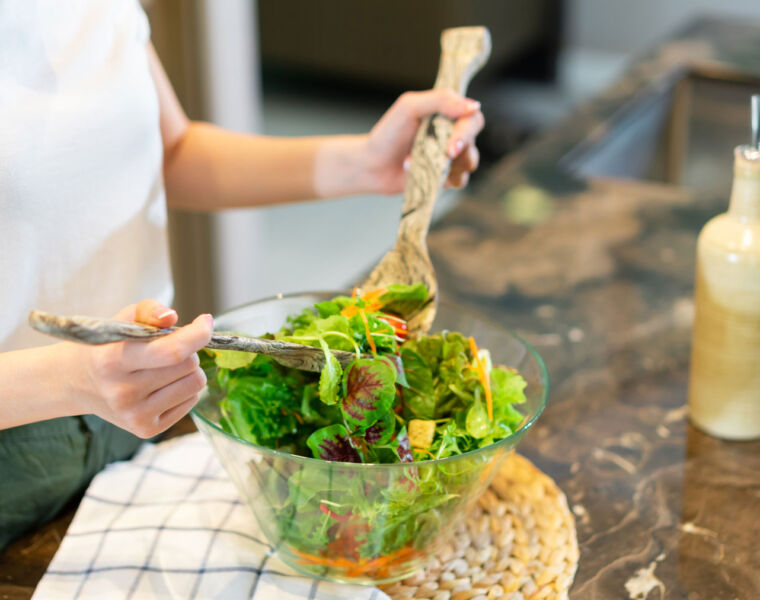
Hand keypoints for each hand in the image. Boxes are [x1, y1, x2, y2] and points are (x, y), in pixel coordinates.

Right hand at [66, 299, 212, 437]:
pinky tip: (162, 385)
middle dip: (188, 350)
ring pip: (195, 385)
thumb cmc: (107, 345)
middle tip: (170, 348)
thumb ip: (149, 311)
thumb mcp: (123, 319)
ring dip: (189, 370)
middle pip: (188, 365)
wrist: (74, 383)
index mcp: (113, 360)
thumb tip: (171, 318)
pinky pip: (191, 402)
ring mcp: (134, 415)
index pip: (172, 351)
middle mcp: (122, 392)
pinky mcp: (145, 430)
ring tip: (166, 367)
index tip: (205, 321)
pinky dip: (184, 389)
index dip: (198, 335)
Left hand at [363, 90, 484, 193]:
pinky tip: (420, 173)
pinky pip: (459, 181)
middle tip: (446, 154)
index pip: (472, 118)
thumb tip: (473, 106)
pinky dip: (442, 179)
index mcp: (448, 114)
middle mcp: (453, 135)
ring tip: (422, 162)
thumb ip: (441, 100)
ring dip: (449, 165)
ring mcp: (450, 158)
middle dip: (462, 148)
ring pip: (469, 162)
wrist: (373, 164)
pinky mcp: (445, 177)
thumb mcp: (410, 106)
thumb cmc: (389, 133)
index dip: (466, 131)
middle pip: (473, 141)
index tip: (453, 143)